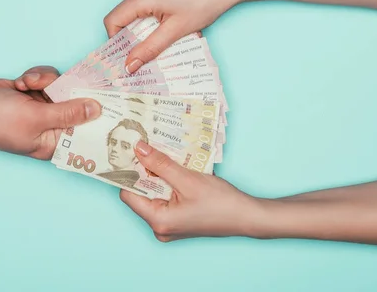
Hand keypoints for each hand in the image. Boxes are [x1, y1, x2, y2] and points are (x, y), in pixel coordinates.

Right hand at [0, 65, 100, 159]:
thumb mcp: (35, 118)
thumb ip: (68, 113)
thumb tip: (97, 110)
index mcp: (54, 142)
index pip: (85, 132)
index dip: (98, 117)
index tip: (113, 100)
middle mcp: (52, 126)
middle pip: (77, 104)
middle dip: (68, 90)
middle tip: (69, 79)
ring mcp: (43, 108)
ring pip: (63, 86)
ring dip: (46, 81)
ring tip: (28, 85)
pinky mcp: (34, 93)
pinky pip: (48, 79)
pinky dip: (36, 77)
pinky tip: (21, 82)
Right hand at [104, 0, 247, 72]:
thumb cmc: (206, 2)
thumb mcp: (175, 31)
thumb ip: (149, 49)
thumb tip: (129, 66)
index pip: (112, 21)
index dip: (117, 41)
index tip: (128, 56)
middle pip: (123, 16)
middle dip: (134, 36)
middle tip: (149, 51)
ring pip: (135, 11)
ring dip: (145, 27)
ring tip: (167, 35)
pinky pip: (145, 3)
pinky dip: (152, 16)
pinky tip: (171, 22)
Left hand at [120, 141, 267, 241]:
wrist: (247, 217)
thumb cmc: (220, 202)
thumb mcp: (188, 179)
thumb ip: (160, 164)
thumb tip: (138, 149)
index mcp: (158, 221)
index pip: (128, 194)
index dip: (129, 173)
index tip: (134, 153)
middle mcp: (159, 227)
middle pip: (141, 194)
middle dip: (145, 172)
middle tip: (149, 150)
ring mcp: (169, 226)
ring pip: (154, 195)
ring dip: (158, 176)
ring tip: (164, 157)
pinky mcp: (178, 221)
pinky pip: (165, 199)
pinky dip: (168, 184)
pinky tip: (176, 170)